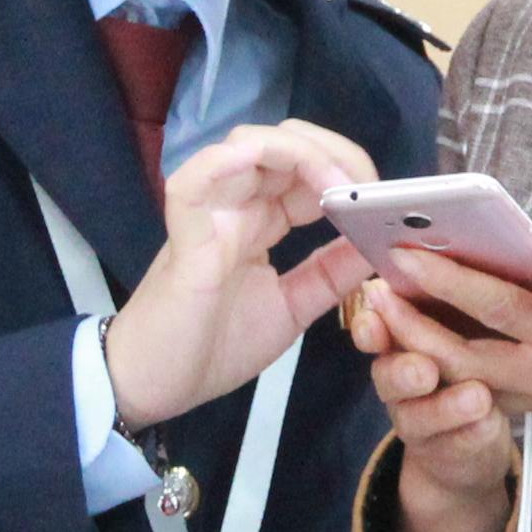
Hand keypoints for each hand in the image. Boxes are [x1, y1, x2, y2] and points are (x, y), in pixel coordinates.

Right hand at [103, 119, 387, 430]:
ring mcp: (207, 214)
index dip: (346, 170)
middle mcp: (234, 206)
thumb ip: (331, 274)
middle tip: (363, 187)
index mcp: (258, 221)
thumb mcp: (292, 308)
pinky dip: (228, 162)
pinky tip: (265, 167)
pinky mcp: (183, 235)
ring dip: (299, 153)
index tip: (380, 201)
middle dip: (332, 152)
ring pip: (247, 146)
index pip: (305, 169)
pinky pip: (194, 181)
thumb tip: (376, 242)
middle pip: (284, 143)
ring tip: (334, 189)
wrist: (152, 388)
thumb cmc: (211, 348)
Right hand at [346, 280, 521, 531]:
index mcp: (403, 338)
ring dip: (445, 407)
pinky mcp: (446, 453)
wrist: (471, 437)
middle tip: (424, 365)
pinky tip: (489, 424)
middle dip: (403, 367)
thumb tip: (468, 248)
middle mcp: (401, 380)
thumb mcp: (466, 320)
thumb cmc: (476, 356)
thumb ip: (457, 294)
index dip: (372, 320)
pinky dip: (470, 435)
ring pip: (419, 417)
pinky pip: (455, 446)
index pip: (376, 327)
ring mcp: (419, 422)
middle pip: (389, 374)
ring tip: (477, 396)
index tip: (376, 300)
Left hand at [367, 243, 531, 447]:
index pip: (494, 305)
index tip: (400, 253)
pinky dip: (455, 368)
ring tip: (387, 317)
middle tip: (368, 292)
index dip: (442, 278)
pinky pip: (491, 389)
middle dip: (410, 324)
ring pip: (470, 377)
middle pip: (461, 352)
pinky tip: (436, 343)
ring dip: (424, 350)